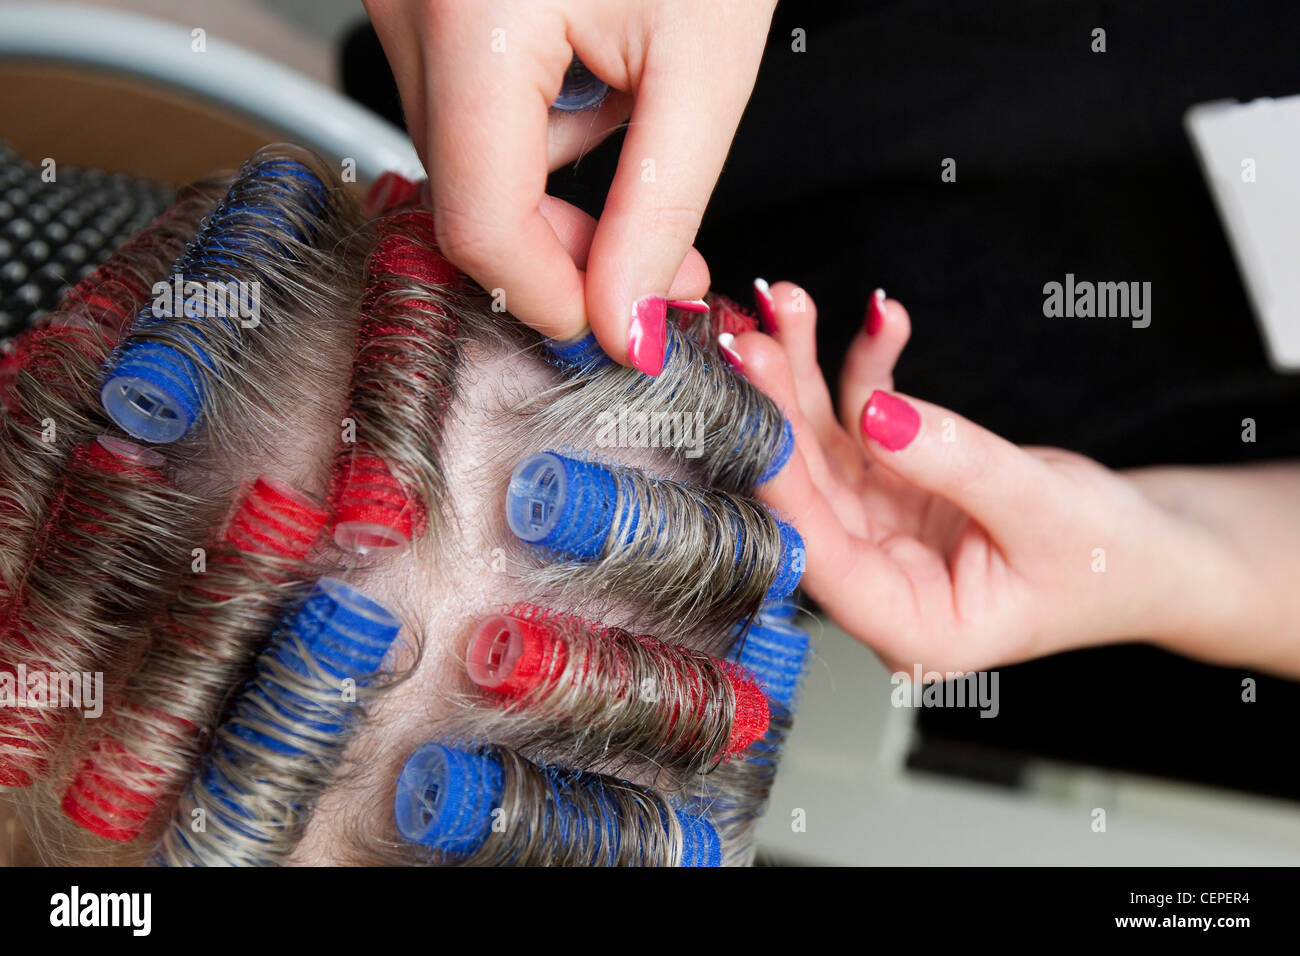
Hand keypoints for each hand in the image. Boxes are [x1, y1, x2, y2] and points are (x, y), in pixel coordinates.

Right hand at [364, 0, 775, 372]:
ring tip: (638, 106)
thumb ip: (660, 208)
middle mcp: (409, 5)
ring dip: (556, 175)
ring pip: (470, 153)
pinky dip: (537, 119)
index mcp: (472, 18)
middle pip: (469, 194)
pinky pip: (468, 99)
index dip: (552, 294)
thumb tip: (620, 324)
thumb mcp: (702, 65)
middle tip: (657, 260)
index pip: (480, 222)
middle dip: (566, 242)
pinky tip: (597, 69)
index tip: (618, 325)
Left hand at [732, 283, 1250, 673]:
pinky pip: (866, 422)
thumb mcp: (1044, 507)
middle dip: (781, 410)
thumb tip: (876, 416)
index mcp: (914, 628)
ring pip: (823, 449)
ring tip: (791, 304)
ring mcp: (881, 533)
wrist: (1151, 550)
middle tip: (754, 338)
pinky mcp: (894, 489)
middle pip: (810, 494)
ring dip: (806, 376)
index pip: (826, 560)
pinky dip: (867, 371)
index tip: (757, 412)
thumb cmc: (1113, 558)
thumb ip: (954, 463)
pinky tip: (880, 319)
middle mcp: (883, 584)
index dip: (786, 484)